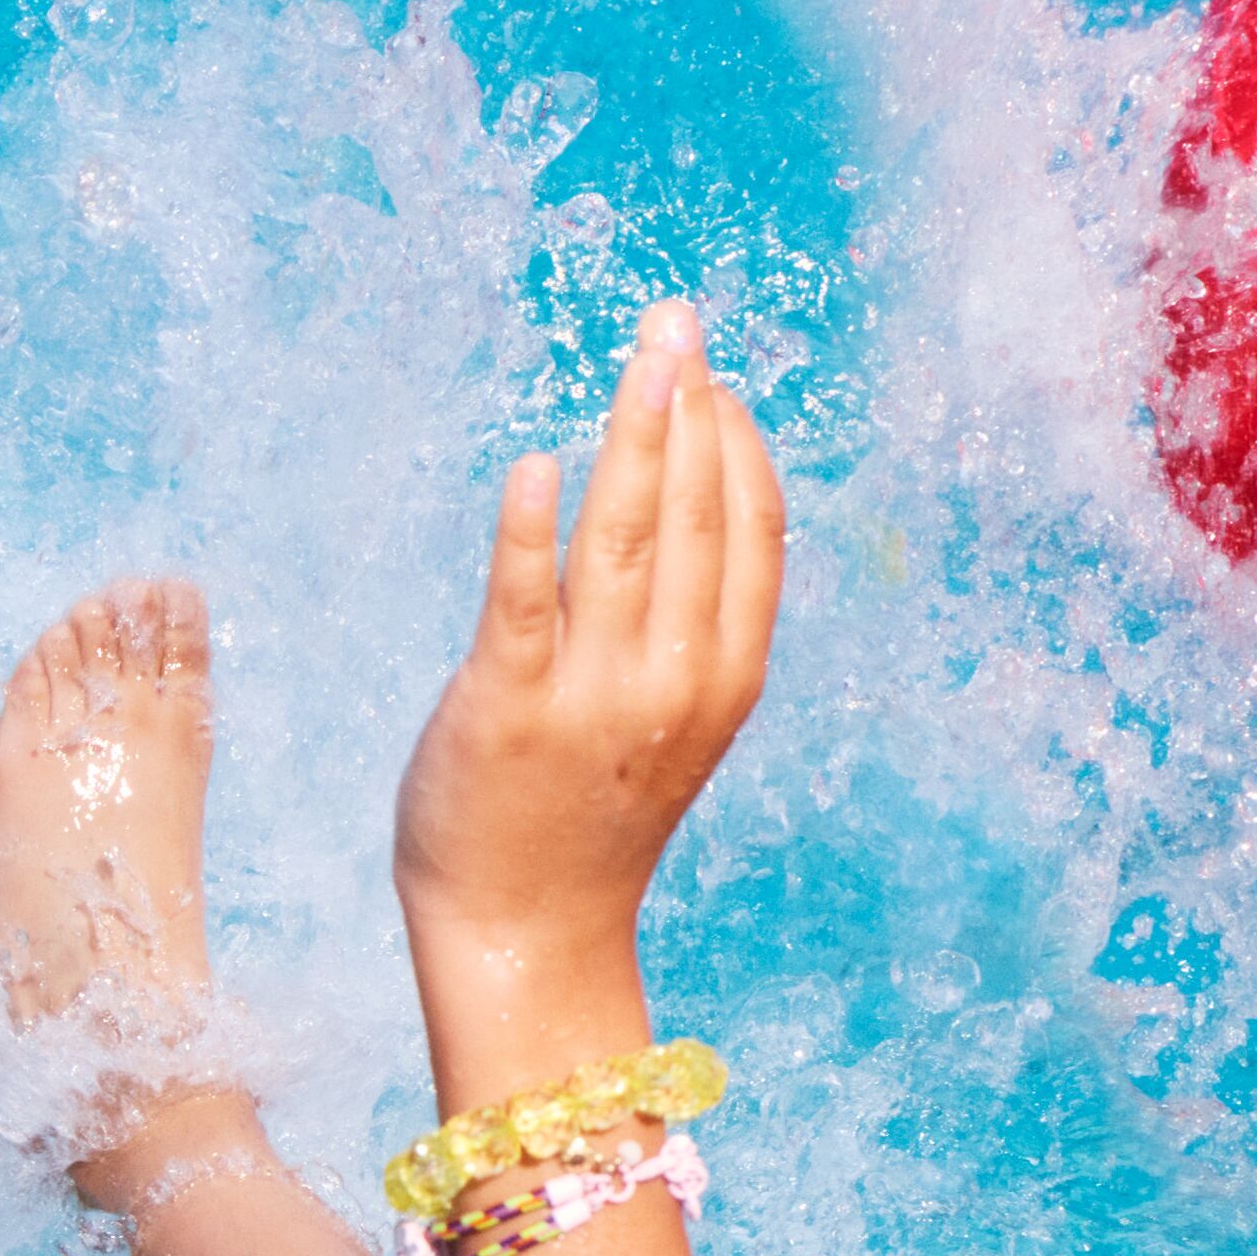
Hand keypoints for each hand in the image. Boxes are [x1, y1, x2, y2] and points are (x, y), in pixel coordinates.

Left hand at [393, 309, 784, 978]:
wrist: (526, 931)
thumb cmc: (589, 812)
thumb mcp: (673, 718)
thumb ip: (690, 624)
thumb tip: (689, 497)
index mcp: (724, 679)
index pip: (752, 535)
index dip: (738, 444)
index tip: (712, 377)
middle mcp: (672, 681)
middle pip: (695, 518)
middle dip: (689, 408)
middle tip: (677, 323)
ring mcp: (590, 694)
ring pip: (624, 540)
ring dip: (635, 437)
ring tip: (645, 357)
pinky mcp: (504, 706)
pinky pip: (523, 603)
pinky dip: (531, 532)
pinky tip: (541, 467)